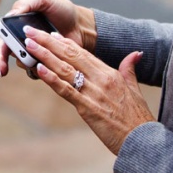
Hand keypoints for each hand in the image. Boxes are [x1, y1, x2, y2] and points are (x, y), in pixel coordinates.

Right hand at [0, 0, 95, 76]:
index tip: (0, 55)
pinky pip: (38, 71)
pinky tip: (48, 65)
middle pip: (6, 54)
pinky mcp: (45, 63)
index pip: (2, 39)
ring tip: (39, 57)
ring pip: (22, 63)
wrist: (80, 24)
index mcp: (17, 25)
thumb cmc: (61, 9)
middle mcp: (21, 40)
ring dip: (27, 62)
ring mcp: (33, 53)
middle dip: (1, 62)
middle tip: (3, 70)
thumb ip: (27, 3)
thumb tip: (10, 15)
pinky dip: (40, 70)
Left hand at [25, 27, 153, 154]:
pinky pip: (66, 91)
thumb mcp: (135, 88)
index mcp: (110, 73)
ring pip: (64, 69)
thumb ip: (130, 69)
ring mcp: (93, 93)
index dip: (64, 42)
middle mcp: (100, 79)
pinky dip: (51, 79)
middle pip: (70, 56)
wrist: (143, 140)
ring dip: (45, 56)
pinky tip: (39, 69)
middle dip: (48, 42)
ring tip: (29, 46)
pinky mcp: (87, 108)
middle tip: (31, 32)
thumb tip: (136, 53)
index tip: (50, 34)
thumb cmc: (138, 117)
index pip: (82, 53)